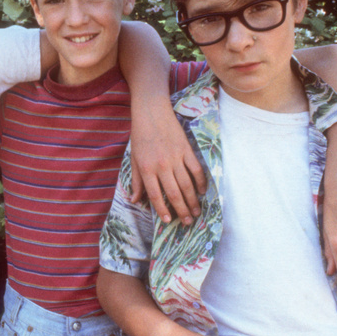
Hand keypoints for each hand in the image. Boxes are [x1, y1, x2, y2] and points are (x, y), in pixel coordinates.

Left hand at [129, 104, 206, 223]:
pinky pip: (196, 169)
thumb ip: (136, 181)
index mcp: (147, 168)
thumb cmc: (140, 137)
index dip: (162, 209)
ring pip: (187, 184)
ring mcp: (176, 158)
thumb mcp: (134, 159)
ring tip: (197, 212)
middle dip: (182, 210)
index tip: (168, 220)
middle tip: (187, 222)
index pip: (155, 195)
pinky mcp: (187, 150)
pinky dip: (201, 182)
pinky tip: (203, 192)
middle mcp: (162, 165)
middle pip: (174, 193)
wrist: (152, 113)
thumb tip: (134, 200)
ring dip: (193, 200)